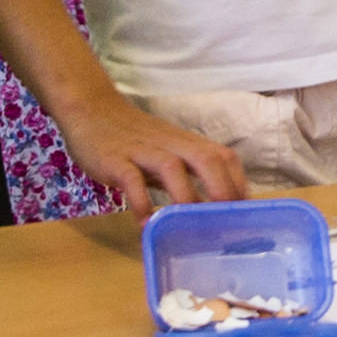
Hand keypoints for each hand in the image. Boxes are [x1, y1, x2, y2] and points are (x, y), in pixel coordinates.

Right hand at [59, 88, 249, 209]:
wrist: (92, 110)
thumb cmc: (134, 138)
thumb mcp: (167, 152)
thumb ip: (187, 176)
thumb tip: (211, 210)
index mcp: (187, 143)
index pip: (224, 157)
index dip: (238, 184)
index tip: (244, 213)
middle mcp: (171, 144)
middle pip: (206, 159)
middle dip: (221, 190)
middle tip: (225, 223)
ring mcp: (143, 151)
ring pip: (172, 168)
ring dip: (184, 197)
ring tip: (187, 227)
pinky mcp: (116, 160)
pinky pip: (131, 179)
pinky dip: (140, 201)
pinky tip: (144, 224)